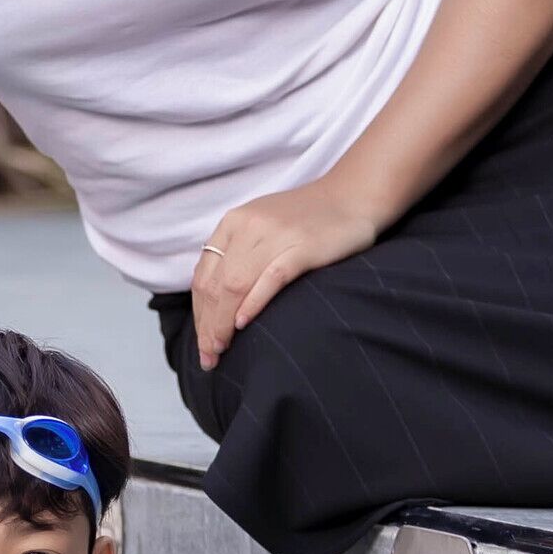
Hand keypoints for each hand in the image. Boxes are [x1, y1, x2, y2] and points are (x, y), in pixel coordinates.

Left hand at [190, 177, 381, 370]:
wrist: (353, 196)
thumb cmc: (308, 219)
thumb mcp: (262, 227)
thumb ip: (238, 253)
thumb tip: (217, 302)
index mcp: (234, 223)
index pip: (203, 276)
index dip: (199, 314)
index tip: (202, 343)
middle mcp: (248, 227)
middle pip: (215, 285)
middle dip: (208, 326)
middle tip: (210, 357)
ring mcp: (276, 236)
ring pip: (235, 284)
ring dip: (223, 322)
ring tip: (222, 349)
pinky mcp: (303, 247)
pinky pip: (271, 278)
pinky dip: (253, 302)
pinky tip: (243, 323)